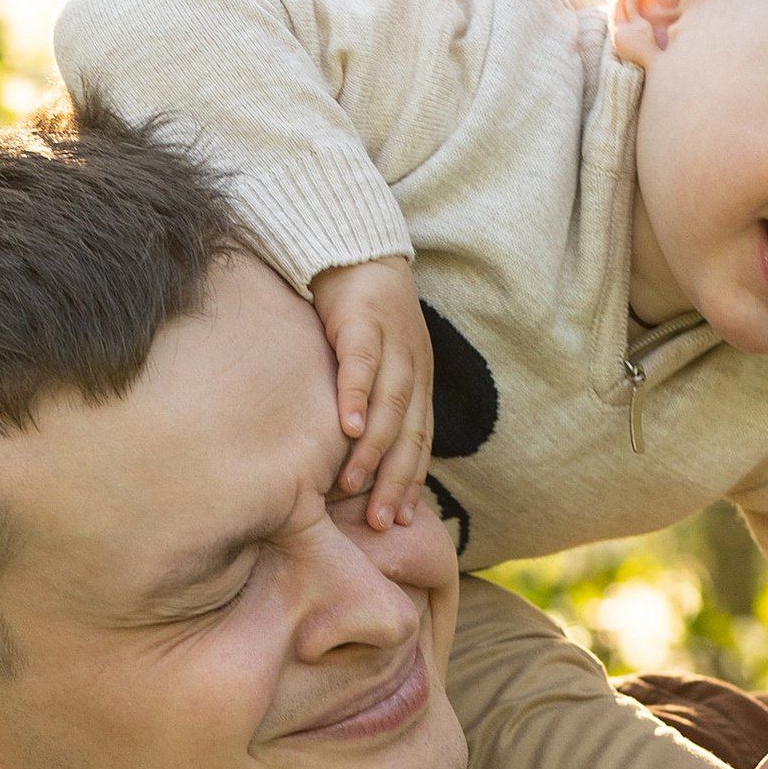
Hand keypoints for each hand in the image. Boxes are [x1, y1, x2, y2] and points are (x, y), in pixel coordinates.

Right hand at [310, 256, 434, 531]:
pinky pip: (362, 364)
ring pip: (390, 404)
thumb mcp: (375, 359)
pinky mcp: (363, 321)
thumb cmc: (358, 312)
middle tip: (383, 522)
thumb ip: (371, 401)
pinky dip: (356, 397)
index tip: (402, 521)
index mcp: (418, 379)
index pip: (420, 439)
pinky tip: (346, 428)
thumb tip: (353, 453)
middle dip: (398, 480)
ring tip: (355, 485)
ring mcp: (392, 343)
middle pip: (410, 431)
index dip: (413, 480)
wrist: (354, 246)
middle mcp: (413, 365)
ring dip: (374, 448)